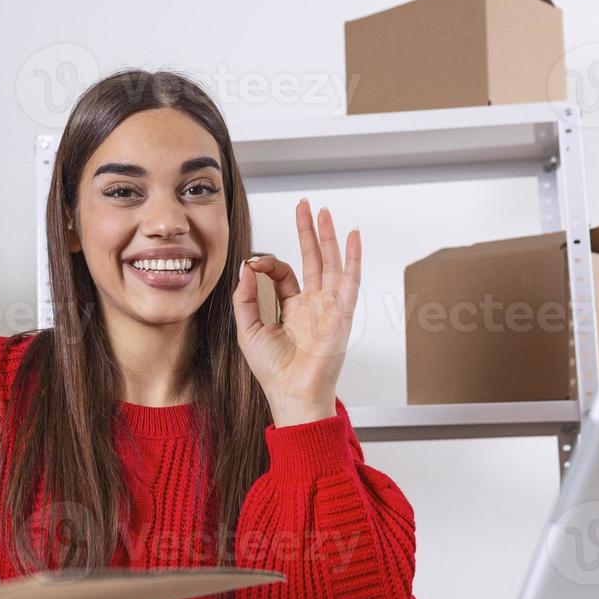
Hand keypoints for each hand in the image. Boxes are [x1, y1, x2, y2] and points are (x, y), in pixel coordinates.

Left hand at [232, 199, 359, 427]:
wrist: (292, 392)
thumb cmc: (273, 370)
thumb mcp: (248, 329)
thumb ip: (245, 297)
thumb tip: (246, 267)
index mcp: (290, 308)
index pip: (284, 273)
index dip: (268, 264)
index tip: (254, 264)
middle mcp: (312, 304)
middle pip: (311, 258)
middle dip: (307, 231)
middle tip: (304, 206)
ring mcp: (328, 306)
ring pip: (329, 262)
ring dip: (327, 236)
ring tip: (322, 211)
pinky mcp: (340, 312)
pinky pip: (349, 278)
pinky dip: (353, 256)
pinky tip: (353, 235)